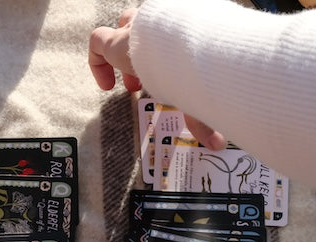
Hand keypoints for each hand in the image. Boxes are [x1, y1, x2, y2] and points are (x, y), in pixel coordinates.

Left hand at [88, 8, 226, 149]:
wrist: (182, 45)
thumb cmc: (195, 64)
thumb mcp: (196, 92)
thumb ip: (202, 117)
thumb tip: (218, 143)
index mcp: (173, 33)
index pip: (162, 35)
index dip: (157, 57)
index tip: (159, 79)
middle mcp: (153, 25)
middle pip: (139, 29)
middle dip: (139, 56)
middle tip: (141, 84)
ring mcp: (132, 30)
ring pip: (119, 33)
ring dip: (120, 59)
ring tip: (128, 87)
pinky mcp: (114, 41)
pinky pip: (97, 43)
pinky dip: (98, 64)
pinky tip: (106, 87)